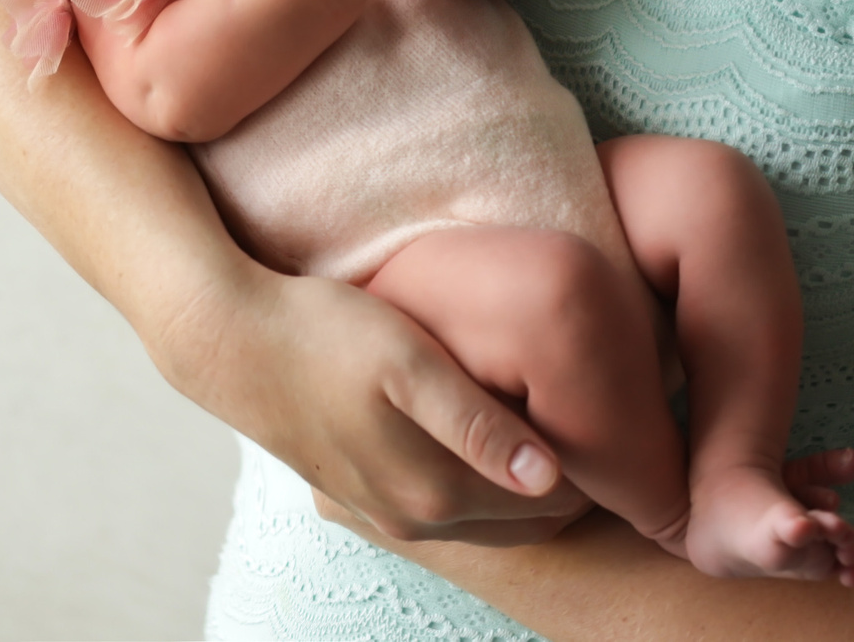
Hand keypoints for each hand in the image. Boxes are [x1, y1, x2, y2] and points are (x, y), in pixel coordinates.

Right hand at [162, 266, 593, 546]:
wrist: (231, 342)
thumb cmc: (325, 334)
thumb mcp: (408, 363)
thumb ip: (477, 422)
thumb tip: (549, 474)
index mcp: (434, 490)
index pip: (553, 502)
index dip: (596, 463)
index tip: (622, 412)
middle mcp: (415, 518)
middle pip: (527, 519)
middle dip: (571, 481)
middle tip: (602, 414)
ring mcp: (386, 512)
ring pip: (490, 515)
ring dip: (526, 482)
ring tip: (553, 416)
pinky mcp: (365, 494)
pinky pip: (450, 505)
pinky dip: (483, 481)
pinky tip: (491, 432)